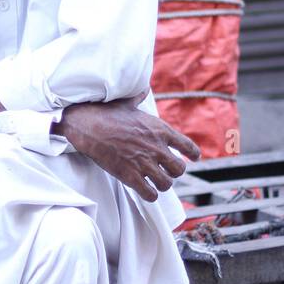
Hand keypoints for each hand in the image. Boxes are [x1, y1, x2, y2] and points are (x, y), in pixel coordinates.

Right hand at [55, 96, 200, 202]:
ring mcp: (144, 163)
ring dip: (161, 184)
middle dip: (174, 172)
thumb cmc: (107, 113)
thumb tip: (143, 89)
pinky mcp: (130, 176)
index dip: (193, 154)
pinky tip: (145, 191)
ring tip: (155, 182)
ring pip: (166, 184)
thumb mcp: (127, 103)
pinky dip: (149, 195)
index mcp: (160, 130)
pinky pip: (150, 194)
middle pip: (179, 169)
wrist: (89, 126)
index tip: (194, 158)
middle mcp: (157, 148)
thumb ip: (139, 98)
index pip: (188, 146)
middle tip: (166, 171)